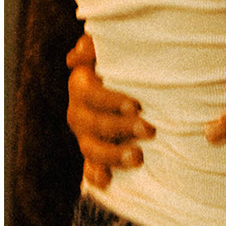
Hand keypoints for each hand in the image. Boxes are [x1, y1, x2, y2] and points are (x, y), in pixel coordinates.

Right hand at [66, 31, 152, 190]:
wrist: (132, 90)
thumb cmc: (124, 63)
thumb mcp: (113, 49)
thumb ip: (96, 44)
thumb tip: (75, 57)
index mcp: (81, 85)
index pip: (89, 94)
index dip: (111, 101)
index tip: (137, 105)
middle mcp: (79, 112)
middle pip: (92, 125)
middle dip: (120, 128)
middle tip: (150, 130)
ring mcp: (85, 137)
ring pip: (91, 150)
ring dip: (112, 156)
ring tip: (138, 158)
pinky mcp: (94, 157)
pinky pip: (89, 171)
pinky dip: (97, 177)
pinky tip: (108, 181)